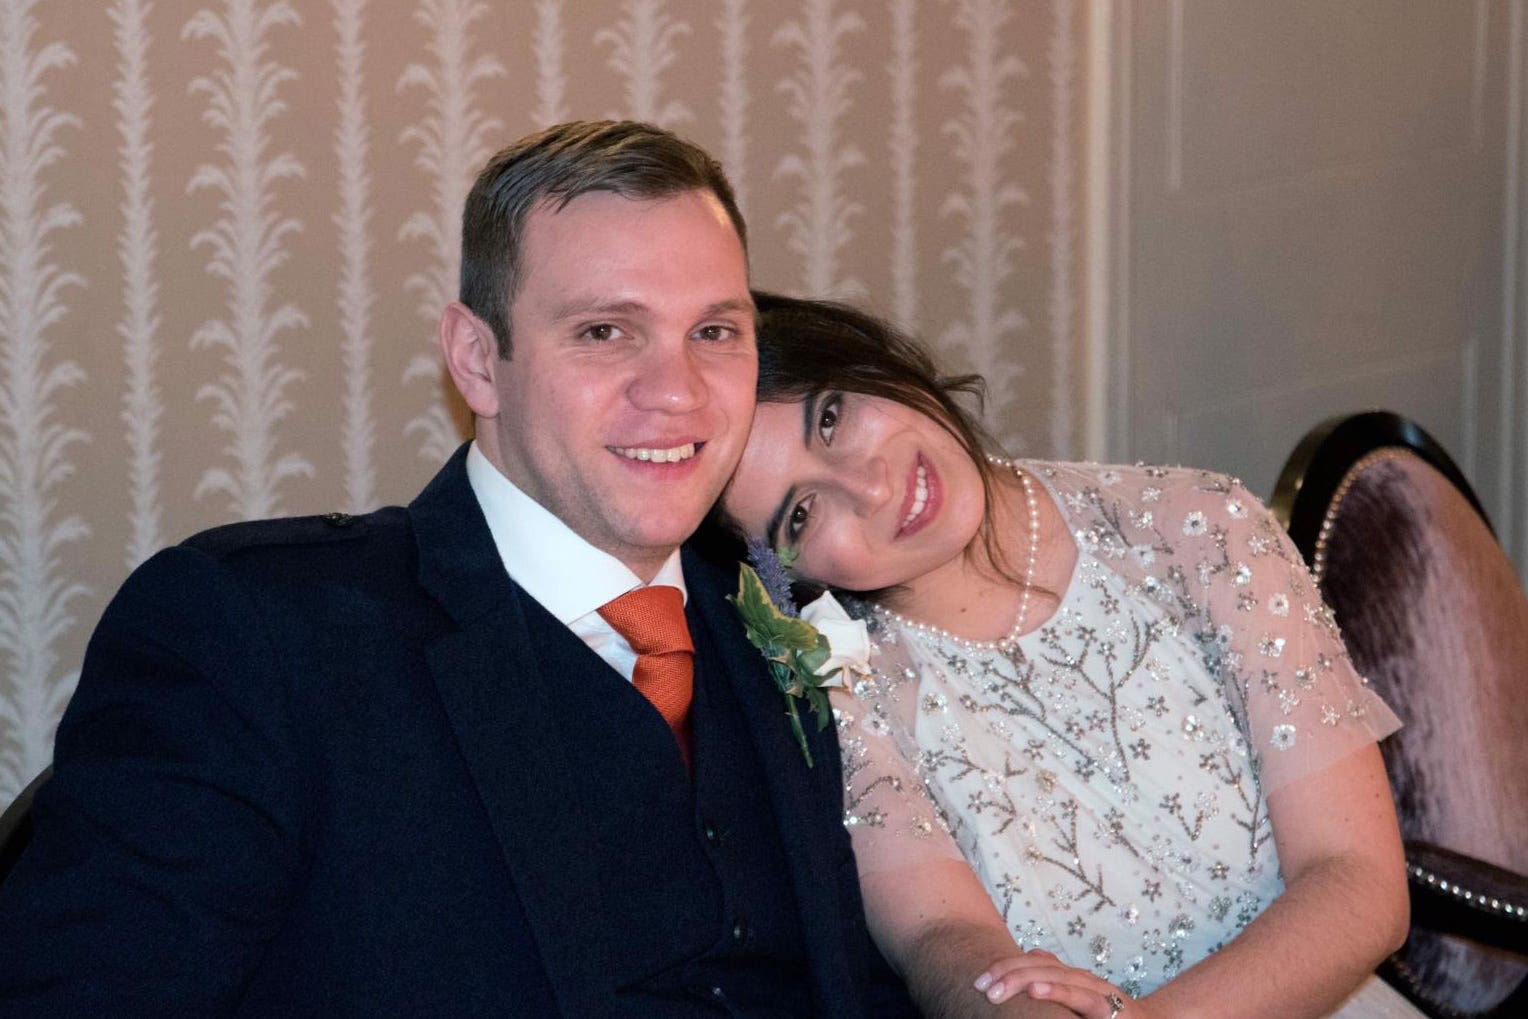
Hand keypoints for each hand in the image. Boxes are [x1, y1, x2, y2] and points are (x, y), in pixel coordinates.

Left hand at [975, 952, 1143, 1018]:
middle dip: (1006, 973)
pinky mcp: (1107, 1006)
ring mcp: (1095, 990)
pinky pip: (1080, 997)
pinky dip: (1057, 990)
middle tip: (980, 987)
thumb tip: (1031, 960)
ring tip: (998, 988)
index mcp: (1071, 975)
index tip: (977, 981)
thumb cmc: (1109, 1016)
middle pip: (1038, 965)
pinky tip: (1036, 990)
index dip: (1004, 967)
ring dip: (1022, 980)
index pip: (1032, 961)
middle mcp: (1081, 977)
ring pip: (1055, 976)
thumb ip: (1057, 980)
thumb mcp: (1078, 997)